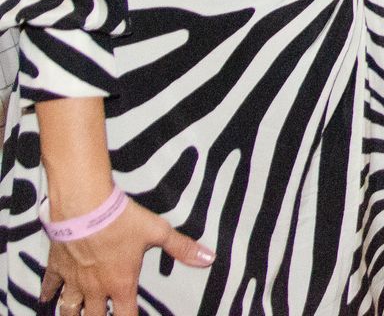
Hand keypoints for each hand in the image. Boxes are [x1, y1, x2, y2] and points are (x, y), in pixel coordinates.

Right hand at [41, 196, 212, 314]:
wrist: (85, 207)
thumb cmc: (122, 220)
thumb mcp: (158, 232)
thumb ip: (182, 247)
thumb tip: (209, 258)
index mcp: (121, 284)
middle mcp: (95, 288)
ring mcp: (73, 279)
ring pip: (69, 308)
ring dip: (72, 315)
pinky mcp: (57, 266)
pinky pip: (50, 285)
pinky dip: (47, 294)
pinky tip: (46, 300)